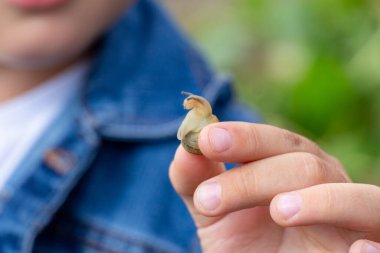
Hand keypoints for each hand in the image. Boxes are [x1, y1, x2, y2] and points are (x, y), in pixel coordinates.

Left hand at [169, 122, 379, 252]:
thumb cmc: (245, 242)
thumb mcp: (214, 213)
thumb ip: (197, 180)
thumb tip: (185, 147)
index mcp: (291, 167)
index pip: (274, 142)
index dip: (244, 137)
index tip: (207, 140)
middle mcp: (328, 185)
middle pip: (305, 164)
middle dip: (254, 177)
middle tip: (207, 200)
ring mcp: (353, 220)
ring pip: (355, 196)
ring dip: (320, 200)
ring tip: (279, 211)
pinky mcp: (367, 248)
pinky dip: (371, 246)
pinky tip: (361, 250)